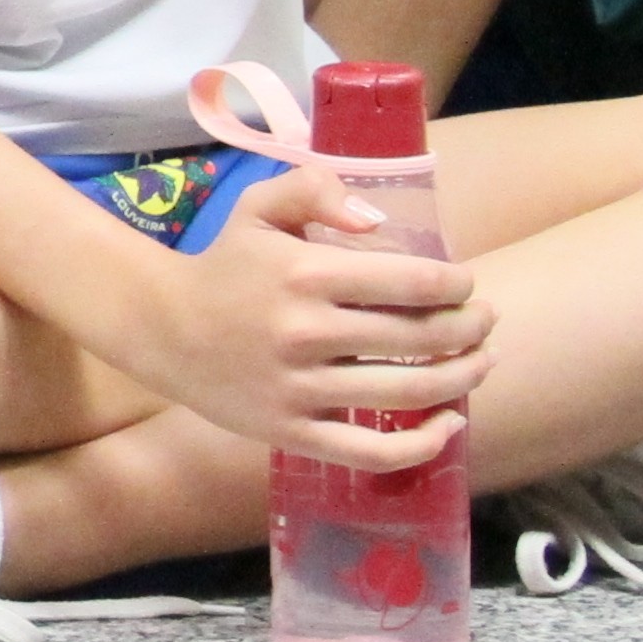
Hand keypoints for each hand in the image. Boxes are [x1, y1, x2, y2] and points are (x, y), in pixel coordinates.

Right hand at [121, 174, 489, 466]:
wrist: (158, 327)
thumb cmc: (222, 265)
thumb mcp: (257, 207)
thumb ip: (315, 189)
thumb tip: (376, 219)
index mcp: (304, 274)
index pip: (414, 282)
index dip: (458, 286)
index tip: (466, 285)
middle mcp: (306, 333)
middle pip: (422, 338)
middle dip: (471, 329)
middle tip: (484, 322)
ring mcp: (298, 388)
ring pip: (408, 392)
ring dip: (462, 378)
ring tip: (480, 363)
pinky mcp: (290, 430)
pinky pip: (370, 452)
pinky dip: (422, 445)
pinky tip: (449, 426)